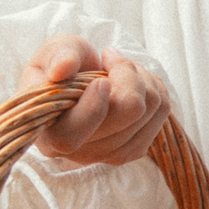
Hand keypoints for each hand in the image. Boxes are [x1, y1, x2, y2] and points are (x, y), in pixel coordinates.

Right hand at [17, 37, 171, 166]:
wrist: (79, 82)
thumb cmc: (61, 68)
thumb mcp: (51, 52)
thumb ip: (56, 56)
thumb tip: (62, 68)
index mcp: (47, 135)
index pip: (69, 136)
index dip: (92, 108)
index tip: (102, 80)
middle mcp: (79, 153)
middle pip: (127, 113)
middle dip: (125, 73)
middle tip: (109, 56)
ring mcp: (110, 155)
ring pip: (149, 109)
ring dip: (140, 77)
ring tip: (119, 67)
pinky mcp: (135, 149)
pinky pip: (161, 112)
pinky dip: (153, 87)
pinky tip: (133, 81)